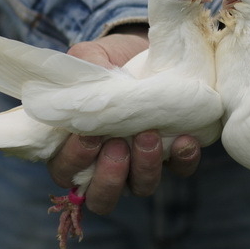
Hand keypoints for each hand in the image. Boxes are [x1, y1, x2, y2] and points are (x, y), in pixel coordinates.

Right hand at [46, 26, 200, 213]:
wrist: (145, 51)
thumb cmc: (109, 61)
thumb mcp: (91, 56)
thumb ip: (83, 65)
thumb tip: (94, 77)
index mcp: (74, 147)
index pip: (65, 171)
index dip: (74, 161)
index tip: (89, 136)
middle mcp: (105, 165)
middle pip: (101, 197)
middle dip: (110, 177)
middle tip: (118, 146)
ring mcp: (140, 165)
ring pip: (140, 188)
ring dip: (145, 168)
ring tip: (149, 136)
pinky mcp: (173, 156)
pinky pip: (180, 170)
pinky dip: (183, 159)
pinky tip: (185, 139)